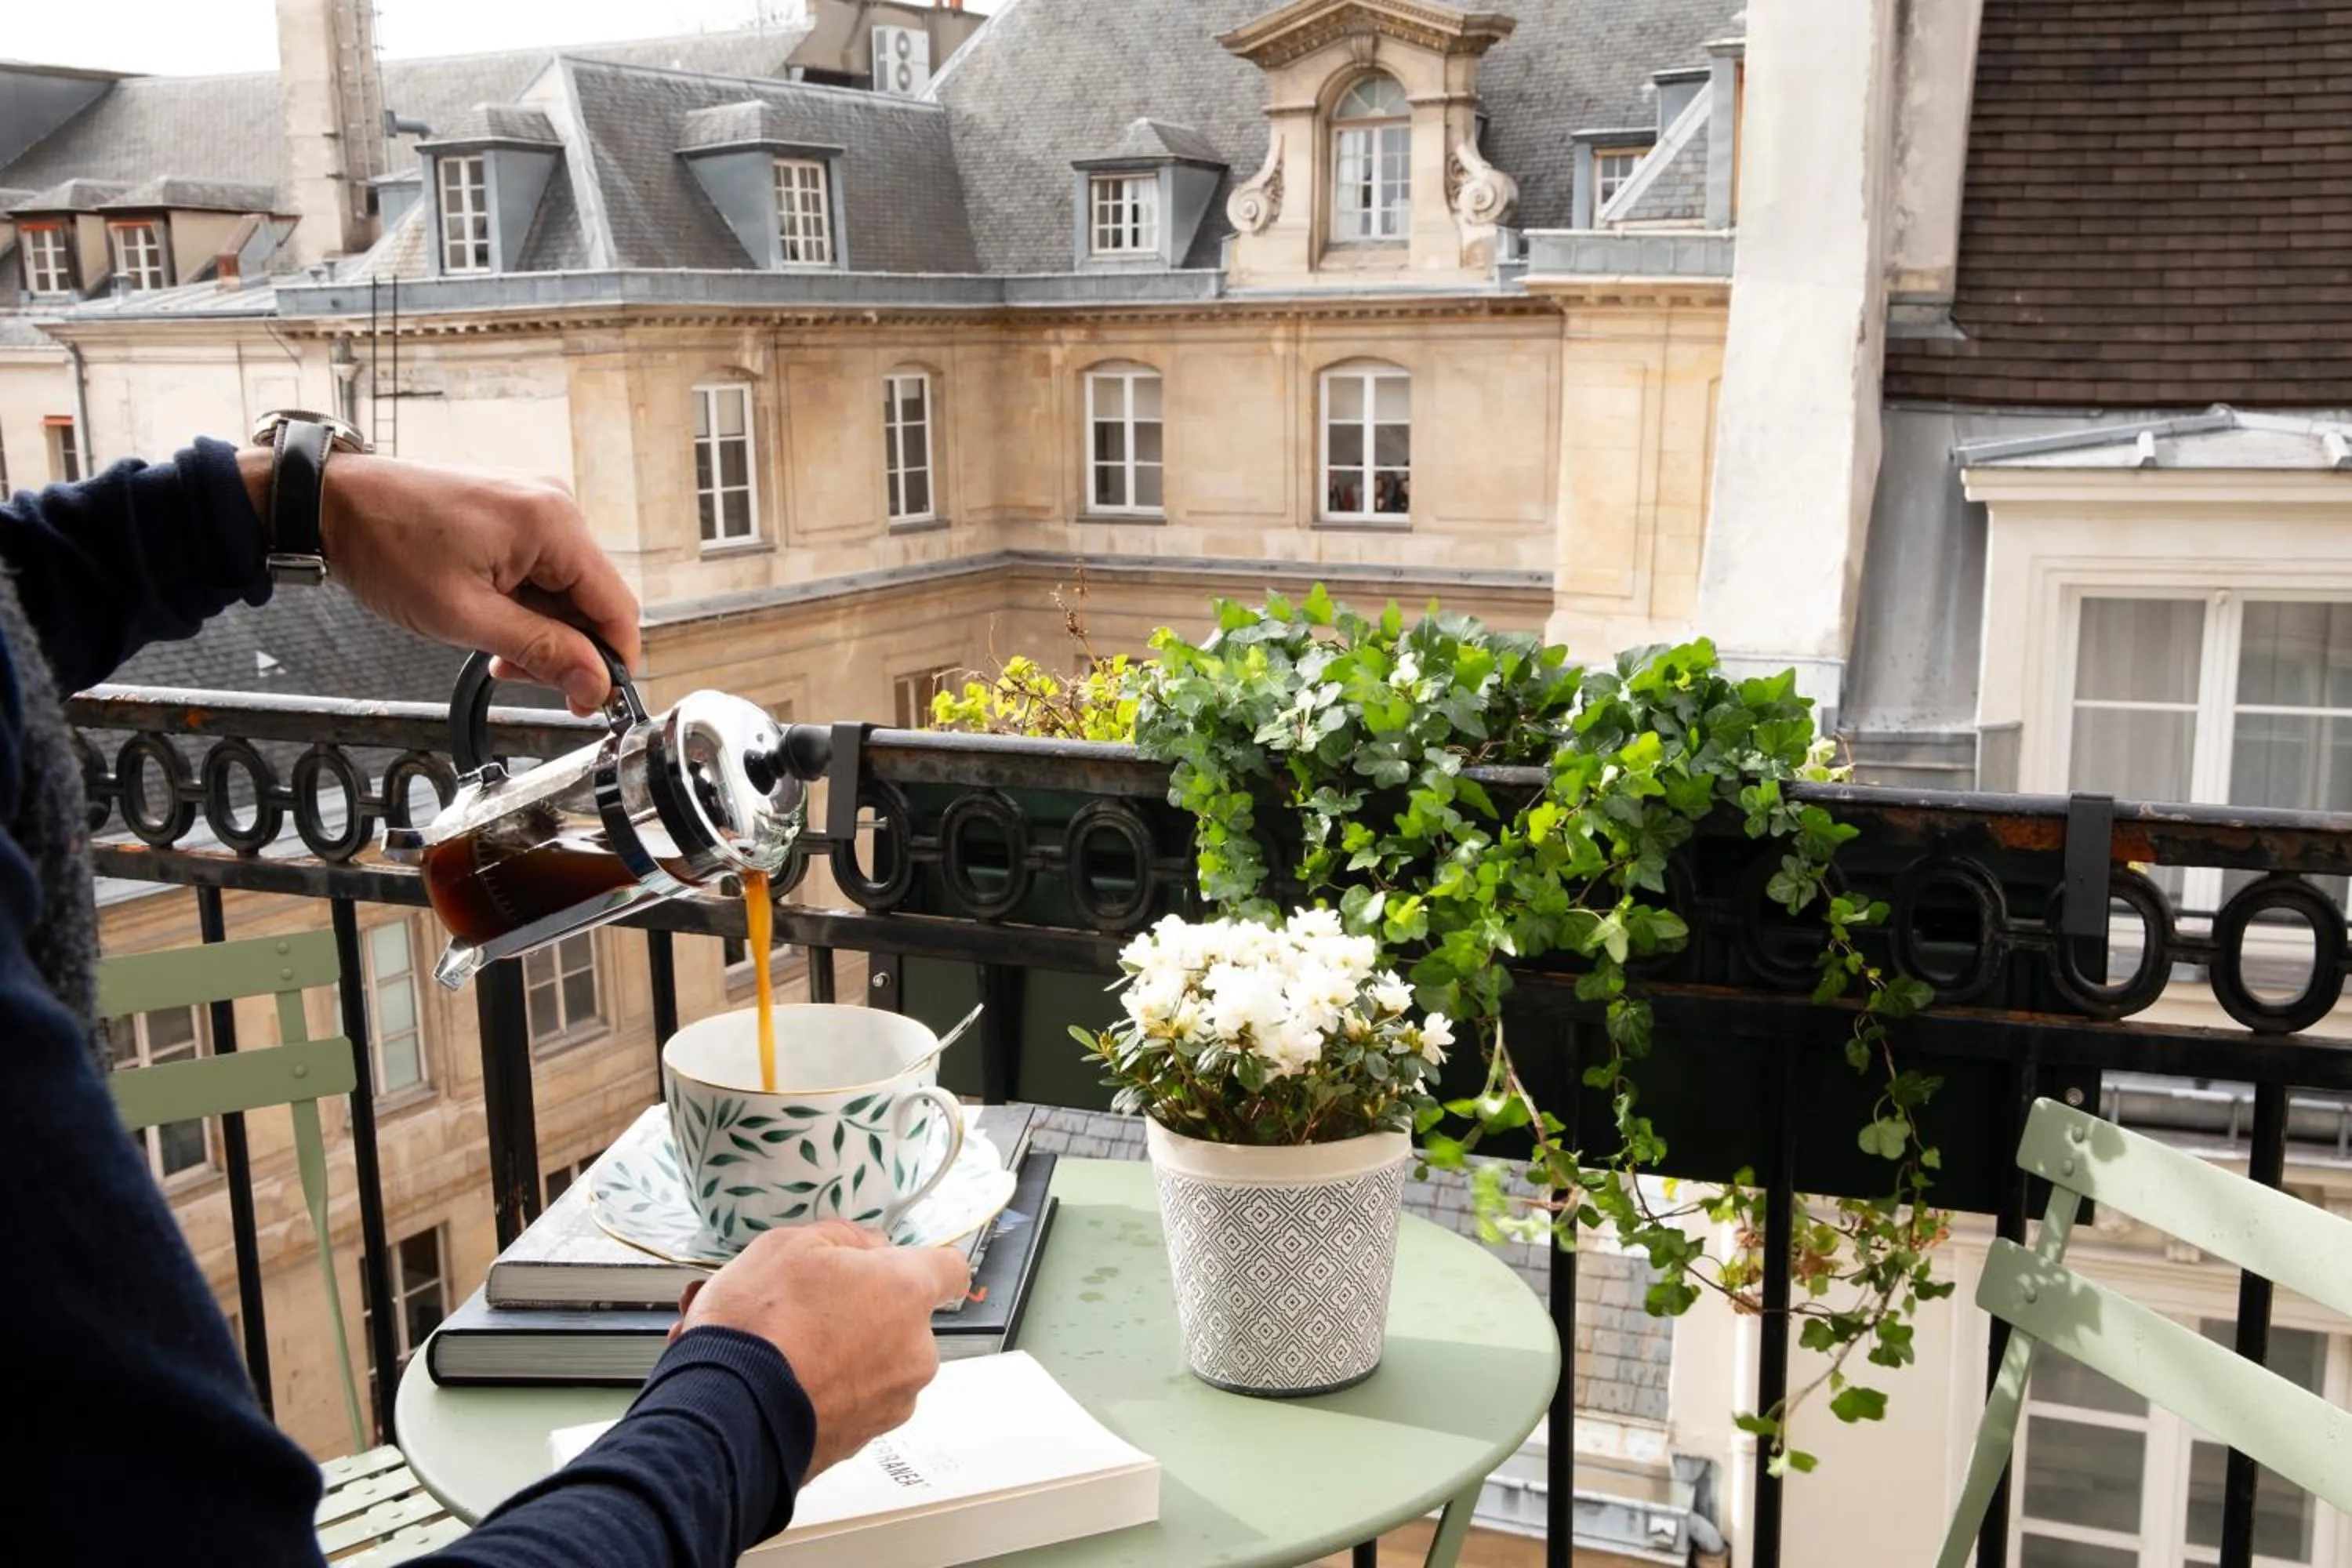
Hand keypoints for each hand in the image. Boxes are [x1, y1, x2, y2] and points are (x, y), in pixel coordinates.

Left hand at [239, 450, 640, 711]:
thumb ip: (540, 652)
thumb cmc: (386, 547)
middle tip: (515, 674)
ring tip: (492, 648)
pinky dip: (524, 601)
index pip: (616, 607)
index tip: (588, 701)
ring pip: (566, 587)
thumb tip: (597, 684)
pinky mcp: (515, 507)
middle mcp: (555, 504)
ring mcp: (535, 502)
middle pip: (592, 598)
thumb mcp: (465, 617)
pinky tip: (490, 615)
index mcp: (553, 524)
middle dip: (564, 646)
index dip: (610, 662)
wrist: (331, 502)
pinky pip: (541, 566)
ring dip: (540, 627)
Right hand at [671, 1221, 969, 1477]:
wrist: (727, 1413)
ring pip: (879, 1365)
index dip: (925, 1262)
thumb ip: (844, 1238)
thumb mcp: (790, 1246)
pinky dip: (830, 1391)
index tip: (901, 1267)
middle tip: (813, 1307)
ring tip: (790, 1350)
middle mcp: (914, 1351)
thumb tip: (867, 1247)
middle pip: (906, 1320)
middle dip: (868, 1312)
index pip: (950, 1269)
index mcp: (907, 1292)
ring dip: (848, 1355)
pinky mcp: (862, 1440)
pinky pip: (854, 1402)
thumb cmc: (761, 1325)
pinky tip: (787, 1382)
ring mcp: (892, 1402)